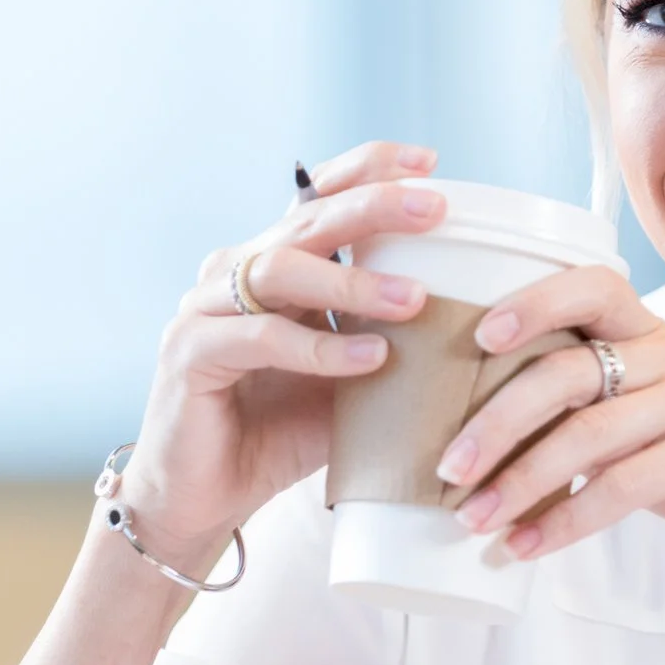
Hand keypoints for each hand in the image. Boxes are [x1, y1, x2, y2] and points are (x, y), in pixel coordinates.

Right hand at [114, 141, 445, 573]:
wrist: (204, 500)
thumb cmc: (278, 435)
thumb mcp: (347, 380)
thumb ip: (388, 342)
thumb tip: (475, 323)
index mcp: (271, 268)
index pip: (317, 197)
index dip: (368, 171)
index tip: (429, 163)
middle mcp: (232, 274)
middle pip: (305, 219)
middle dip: (374, 207)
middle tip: (434, 207)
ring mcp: (204, 310)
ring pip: (280, 271)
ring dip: (353, 283)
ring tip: (416, 299)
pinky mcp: (189, 355)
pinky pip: (262, 339)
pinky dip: (321, 349)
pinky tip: (370, 360)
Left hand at [434, 267, 664, 592]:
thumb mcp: (638, 427)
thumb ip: (580, 413)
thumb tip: (472, 438)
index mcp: (649, 337)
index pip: (590, 287)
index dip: (533, 301)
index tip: (478, 337)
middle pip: (567, 370)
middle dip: (495, 420)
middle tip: (447, 466)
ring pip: (586, 433)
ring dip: (519, 482)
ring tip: (472, 518)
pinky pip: (621, 485)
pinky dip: (564, 521)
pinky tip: (525, 547)